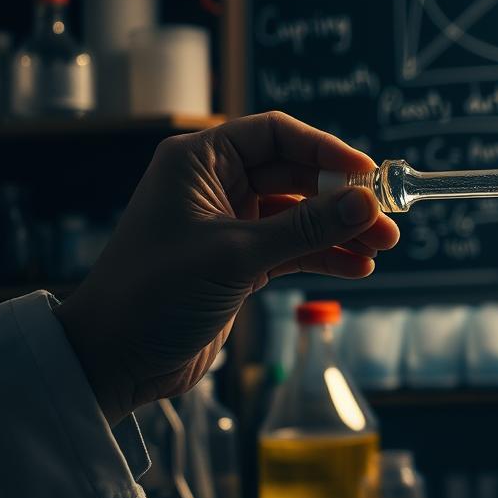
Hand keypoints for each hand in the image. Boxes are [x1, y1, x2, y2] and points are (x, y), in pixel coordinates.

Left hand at [55, 112, 400, 424]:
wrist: (112, 362)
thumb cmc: (155, 294)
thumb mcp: (237, 256)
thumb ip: (307, 228)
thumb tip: (367, 203)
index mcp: (199, 162)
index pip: (276, 135)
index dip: (325, 149)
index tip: (367, 173)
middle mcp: (214, 185)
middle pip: (296, 174)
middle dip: (342, 197)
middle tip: (385, 219)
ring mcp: (228, 225)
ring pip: (299, 214)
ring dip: (339, 230)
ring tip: (381, 248)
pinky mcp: (238, 262)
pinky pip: (293, 247)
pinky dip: (324, 256)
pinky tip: (356, 268)